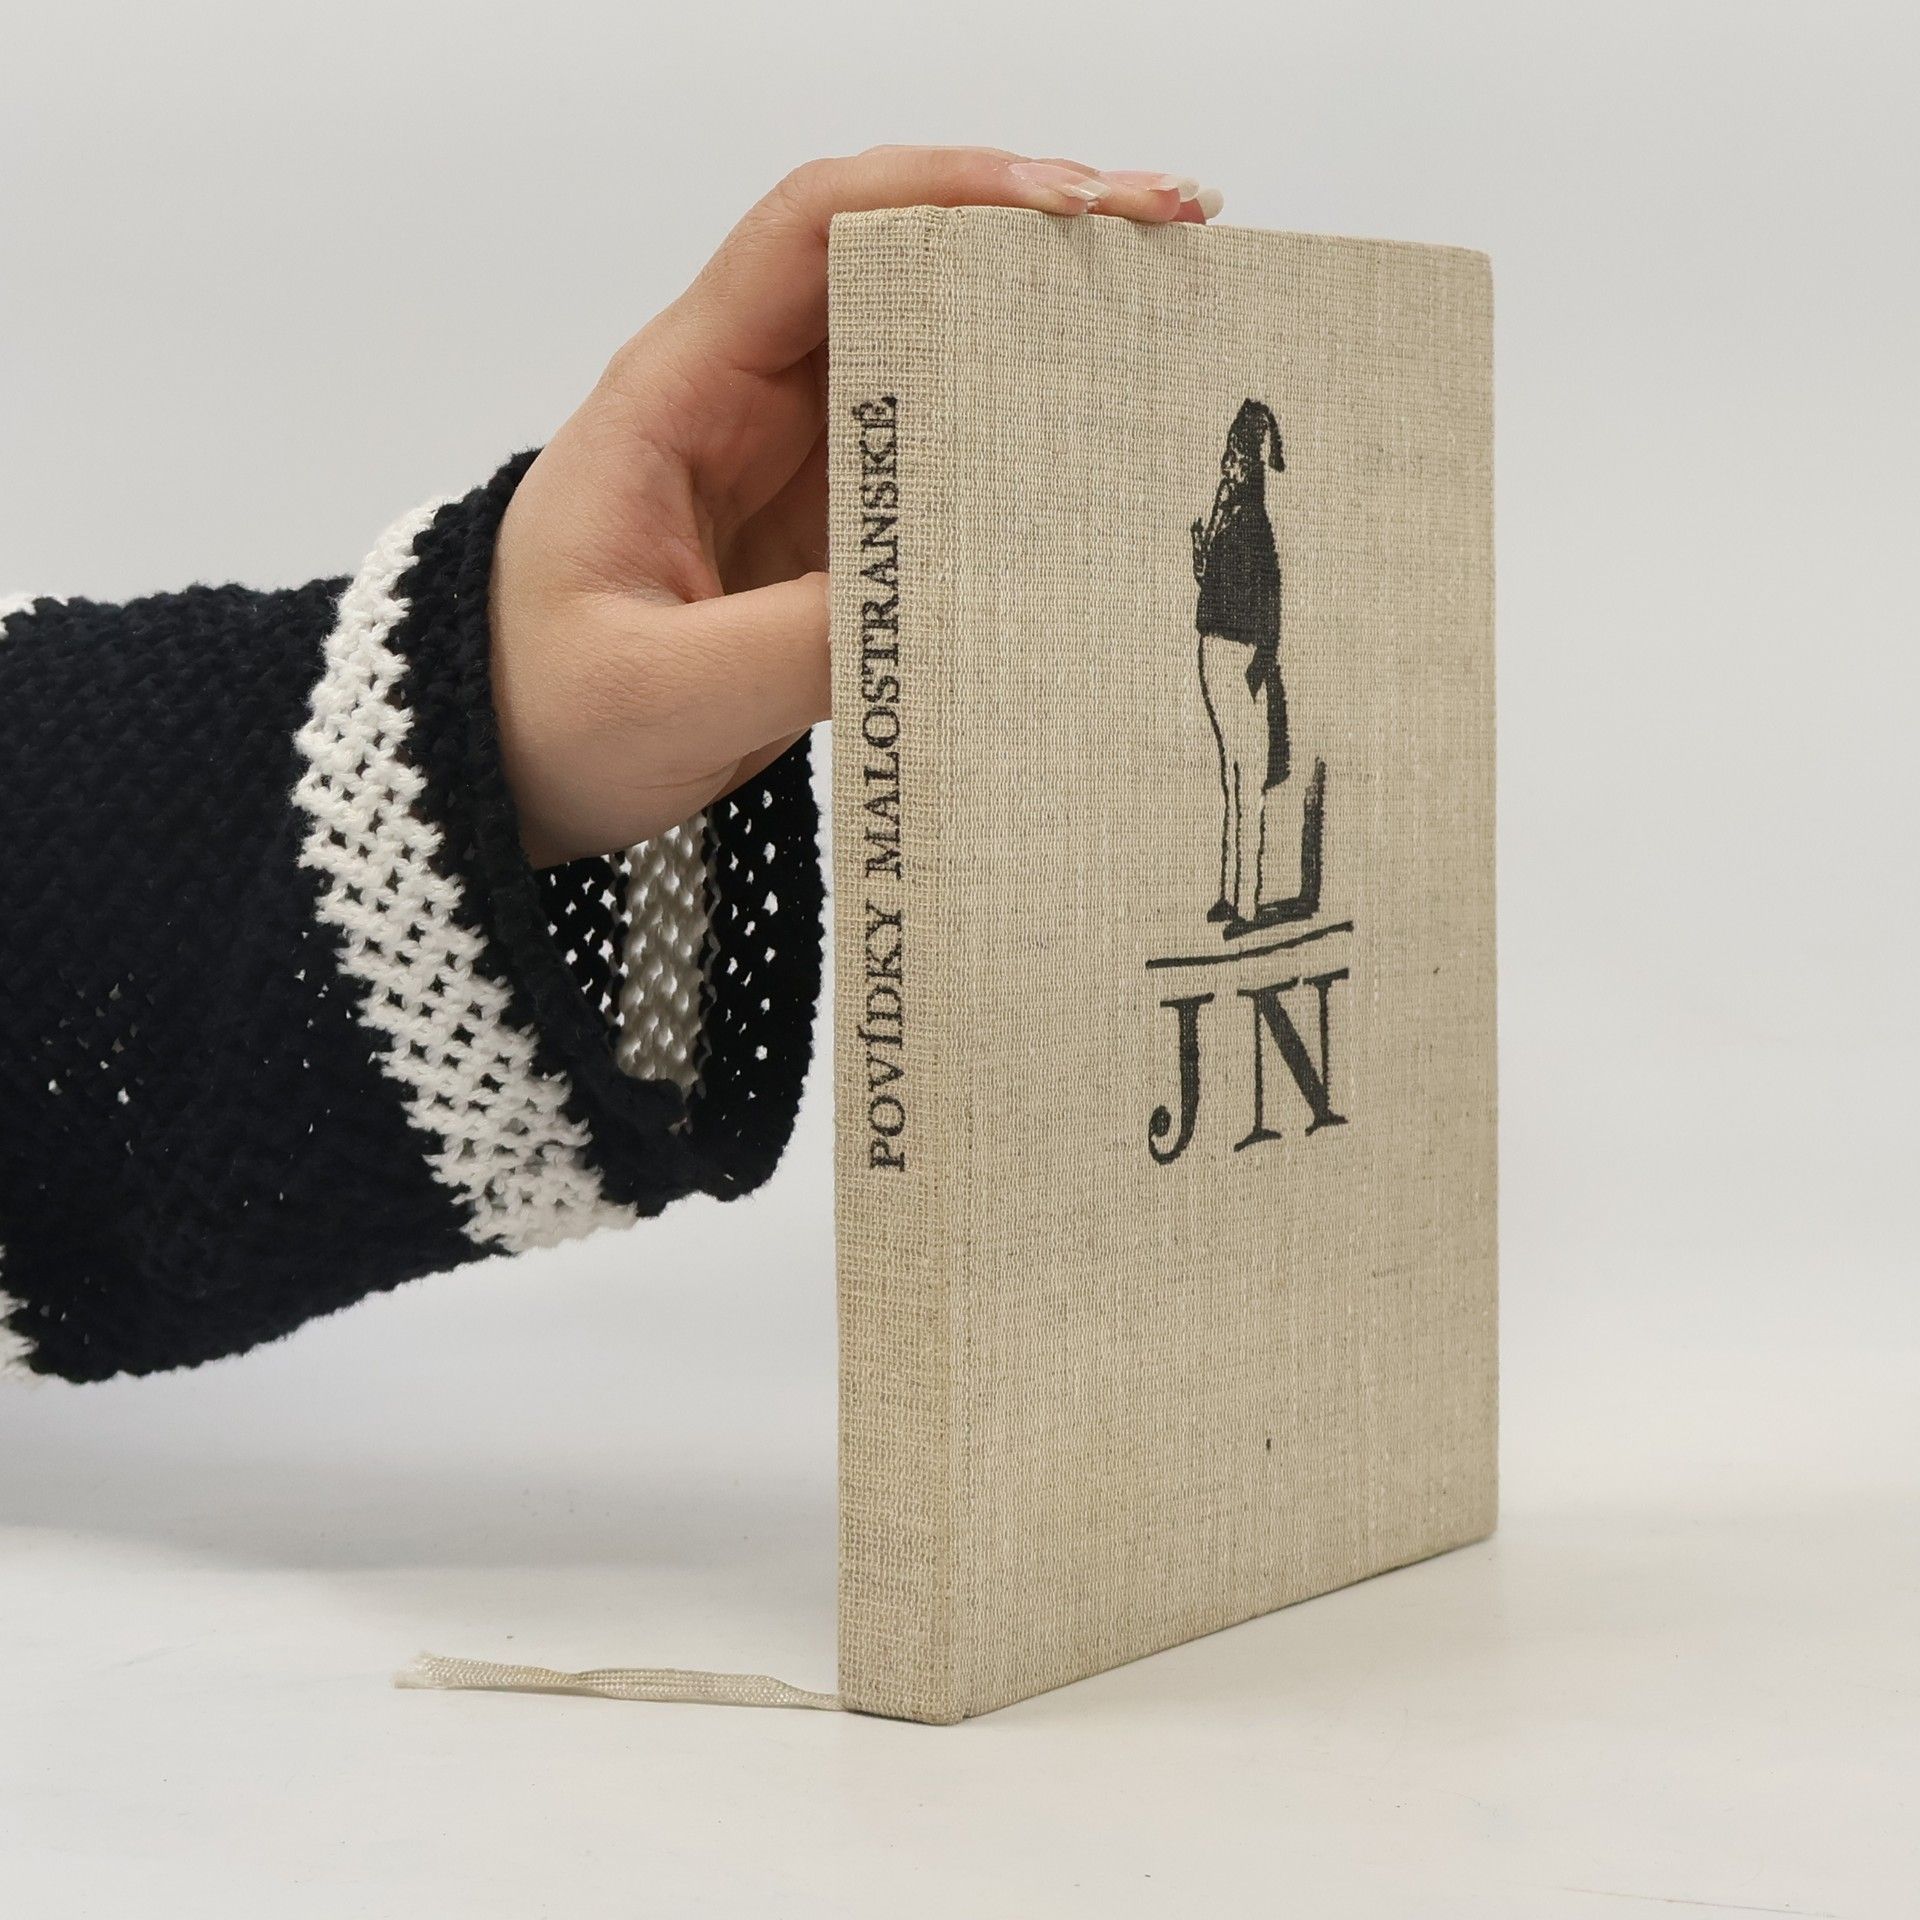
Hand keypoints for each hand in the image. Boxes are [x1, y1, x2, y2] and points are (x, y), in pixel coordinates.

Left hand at [489, 146, 1221, 865]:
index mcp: (677, 394)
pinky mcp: (828, 529)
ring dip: (1041, 332)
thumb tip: (950, 599)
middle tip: (1170, 239)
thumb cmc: (540, 710)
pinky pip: (935, 460)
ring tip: (1168, 324)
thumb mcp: (662, 690)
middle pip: (895, 262)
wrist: (503, 767)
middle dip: (1032, 235)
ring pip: (929, 354)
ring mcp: (794, 462)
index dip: (941, 191)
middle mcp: (743, 401)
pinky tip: (1098, 450)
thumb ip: (800, 645)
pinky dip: (1018, 443)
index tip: (1068, 207)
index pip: (810, 229)